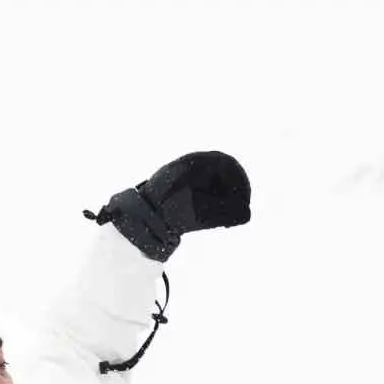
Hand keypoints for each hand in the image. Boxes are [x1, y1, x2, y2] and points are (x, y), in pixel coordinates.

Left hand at [85, 151, 250, 261]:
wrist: (137, 217)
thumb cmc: (171, 213)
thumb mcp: (204, 214)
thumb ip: (230, 213)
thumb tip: (245, 213)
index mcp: (196, 163)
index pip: (230, 166)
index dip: (242, 186)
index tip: (242, 206)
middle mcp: (189, 163)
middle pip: (223, 174)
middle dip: (233, 195)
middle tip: (234, 215)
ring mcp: (182, 173)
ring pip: (212, 182)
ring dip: (222, 200)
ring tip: (221, 220)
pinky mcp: (177, 185)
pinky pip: (201, 188)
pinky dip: (210, 202)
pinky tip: (208, 218)